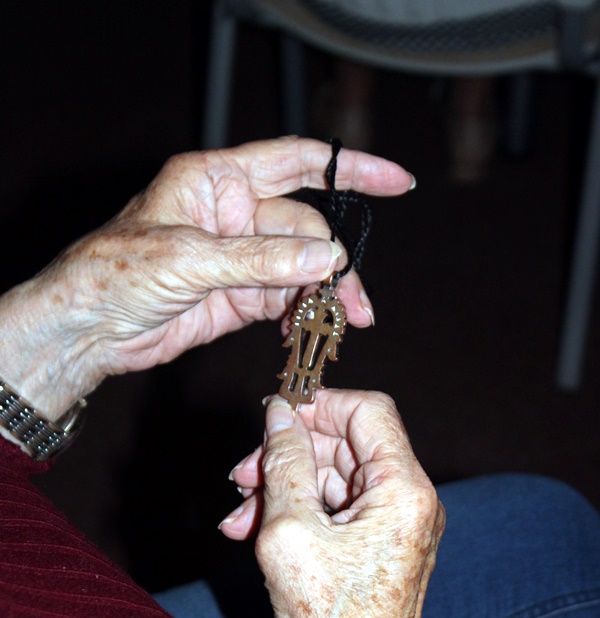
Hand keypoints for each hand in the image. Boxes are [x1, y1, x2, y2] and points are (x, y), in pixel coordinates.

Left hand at [0, 137, 412, 420]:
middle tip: (351, 302)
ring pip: (302, 269)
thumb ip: (260, 259)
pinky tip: (309, 332)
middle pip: (307, 229)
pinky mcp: (239, 296)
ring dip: (325, 296)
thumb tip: (329, 260)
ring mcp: (240, 257)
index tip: (399, 182)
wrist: (88, 329)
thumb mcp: (190, 259)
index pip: (298, 162)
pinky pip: (286, 300)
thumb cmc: (117, 271)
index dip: (351, 169)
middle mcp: (235, 213)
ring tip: (344, 323)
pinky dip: (303, 315)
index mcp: (219, 179)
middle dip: (334, 264)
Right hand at [222, 391, 444, 617]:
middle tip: (240, 475)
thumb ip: (283, 462)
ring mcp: (396, 523)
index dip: (318, 405)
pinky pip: (338, 508)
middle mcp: (411, 500)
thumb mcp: (290, 530)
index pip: (367, 411)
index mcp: (404, 489)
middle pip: (345, 444)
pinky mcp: (380, 543)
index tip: (274, 414)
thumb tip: (279, 413)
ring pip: (335, 477)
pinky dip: (298, 512)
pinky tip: (254, 530)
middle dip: (287, 455)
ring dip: (283, 487)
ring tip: (238, 517)